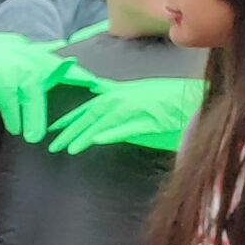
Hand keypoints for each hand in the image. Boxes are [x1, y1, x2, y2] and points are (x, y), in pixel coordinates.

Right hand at [0, 35, 93, 142]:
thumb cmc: (26, 61)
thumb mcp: (49, 65)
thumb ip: (73, 75)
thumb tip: (98, 83)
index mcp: (35, 72)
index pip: (37, 98)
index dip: (37, 116)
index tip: (36, 135)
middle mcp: (17, 74)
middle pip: (23, 101)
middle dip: (27, 119)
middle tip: (31, 137)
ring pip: (5, 103)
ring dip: (10, 118)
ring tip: (15, 128)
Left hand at [47, 76, 205, 155]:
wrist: (192, 98)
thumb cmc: (164, 101)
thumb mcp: (134, 101)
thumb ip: (116, 110)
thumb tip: (99, 123)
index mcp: (117, 95)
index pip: (87, 108)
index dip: (68, 119)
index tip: (51, 129)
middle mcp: (121, 100)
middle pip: (90, 117)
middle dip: (69, 131)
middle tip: (52, 145)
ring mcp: (134, 110)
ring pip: (103, 123)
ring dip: (84, 136)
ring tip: (69, 149)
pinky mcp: (148, 120)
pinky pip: (127, 127)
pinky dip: (112, 133)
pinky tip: (98, 141)